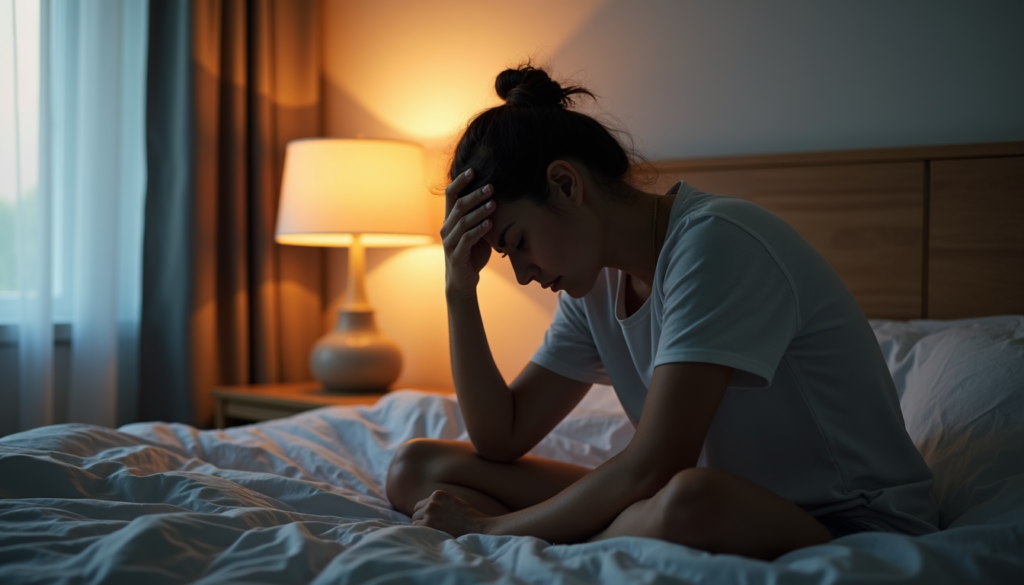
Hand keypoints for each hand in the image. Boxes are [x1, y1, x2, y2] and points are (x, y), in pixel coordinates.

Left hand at [411, 489, 492, 537]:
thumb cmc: (468, 517)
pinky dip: (422, 533)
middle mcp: (432, 502)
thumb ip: (439, 504)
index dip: (424, 513)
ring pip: (415, 521)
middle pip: (416, 513)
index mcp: (438, 494)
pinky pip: (416, 529)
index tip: (429, 521)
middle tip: (431, 529)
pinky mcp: (429, 524)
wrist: (476, 526)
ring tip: (433, 533)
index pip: (421, 505)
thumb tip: (426, 511)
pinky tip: (431, 536)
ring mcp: (429, 513)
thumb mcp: (453, 502)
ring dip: (421, 527)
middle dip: (422, 520)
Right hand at [441, 169, 495, 295]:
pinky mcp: (456, 255)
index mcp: (450, 219)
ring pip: (463, 221)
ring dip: (479, 212)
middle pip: (458, 206)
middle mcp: (446, 228)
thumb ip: (481, 216)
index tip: (473, 170)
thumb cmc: (471, 252)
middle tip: (491, 187)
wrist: (463, 280)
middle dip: (475, 195)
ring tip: (494, 204)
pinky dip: (478, 230)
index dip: (460, 182)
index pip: (451, 195)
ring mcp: (449, 242)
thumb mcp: (476, 231)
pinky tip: (489, 224)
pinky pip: (467, 239)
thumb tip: (498, 197)